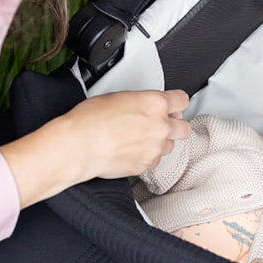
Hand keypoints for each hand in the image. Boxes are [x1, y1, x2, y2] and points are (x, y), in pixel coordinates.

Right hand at [0, 89, 190, 208]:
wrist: (78, 146)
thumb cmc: (90, 120)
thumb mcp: (118, 97)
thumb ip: (141, 101)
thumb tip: (146, 105)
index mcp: (155, 103)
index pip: (182, 100)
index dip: (176, 103)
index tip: (174, 106)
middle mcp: (160, 126)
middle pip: (184, 128)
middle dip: (175, 126)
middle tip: (161, 124)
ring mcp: (155, 148)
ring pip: (170, 146)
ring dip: (160, 142)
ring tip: (139, 139)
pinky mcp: (146, 165)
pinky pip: (155, 160)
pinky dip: (147, 156)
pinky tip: (131, 151)